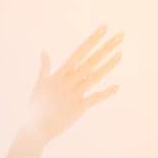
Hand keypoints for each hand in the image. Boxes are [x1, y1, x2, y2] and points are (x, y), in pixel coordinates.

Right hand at [24, 26, 122, 142]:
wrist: (35, 129)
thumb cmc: (35, 108)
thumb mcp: (39, 84)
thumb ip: (44, 67)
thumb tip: (44, 51)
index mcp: (60, 74)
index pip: (80, 52)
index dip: (93, 40)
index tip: (104, 28)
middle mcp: (69, 81)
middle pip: (91, 61)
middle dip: (106, 47)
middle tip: (121, 35)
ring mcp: (75, 94)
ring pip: (95, 76)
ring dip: (109, 65)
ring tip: (121, 53)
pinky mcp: (79, 108)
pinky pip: (95, 98)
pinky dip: (106, 93)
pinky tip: (117, 86)